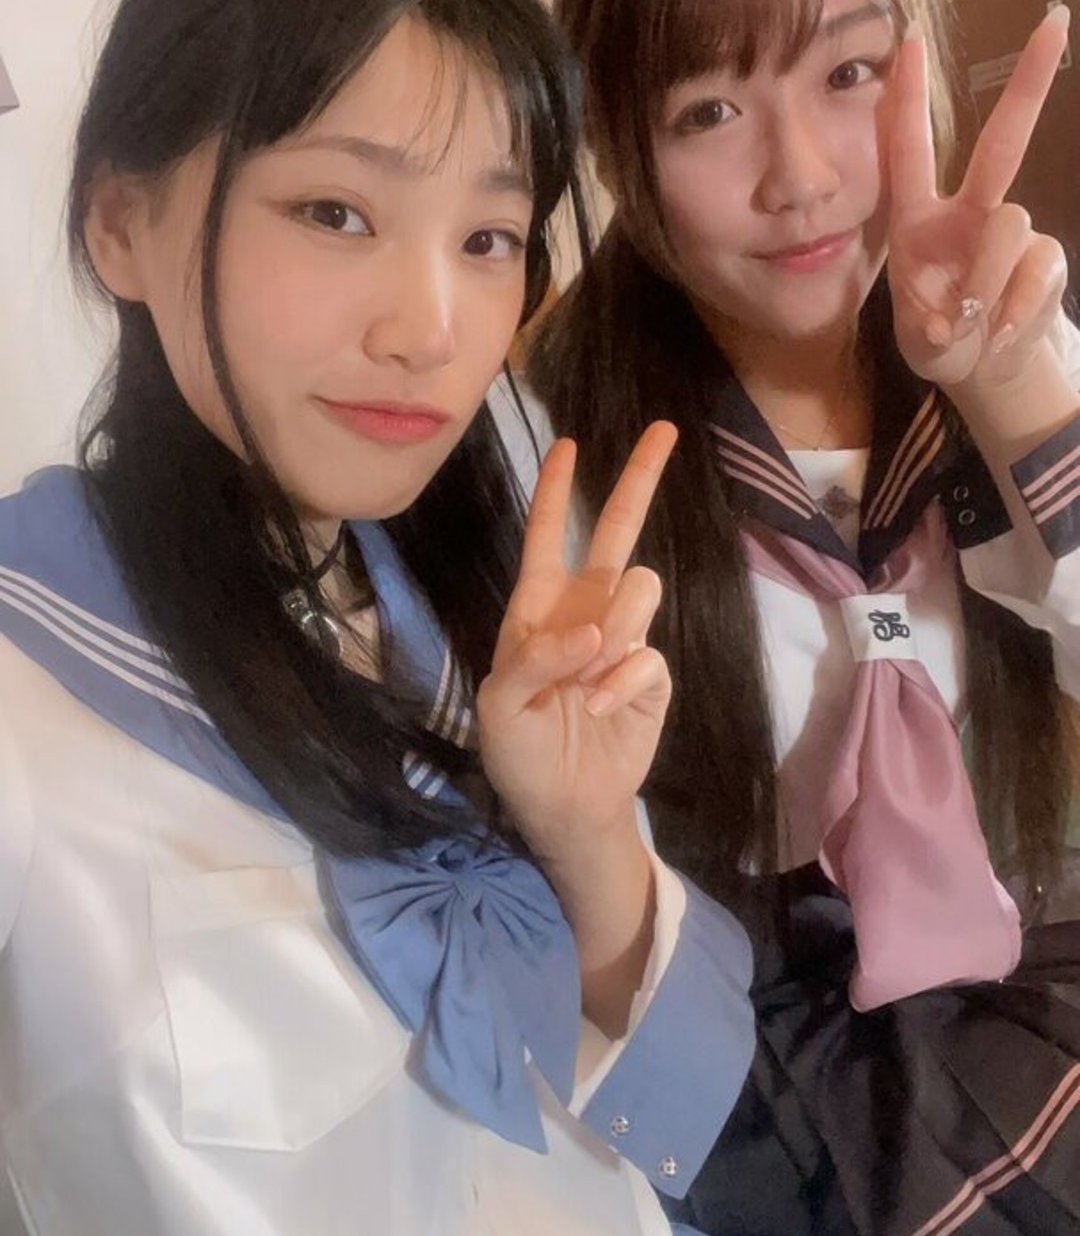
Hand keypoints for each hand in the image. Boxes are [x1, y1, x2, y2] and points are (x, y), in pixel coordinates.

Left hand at [477, 421, 676, 862]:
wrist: (564, 804)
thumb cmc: (518, 752)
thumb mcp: (501, 707)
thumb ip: (536, 659)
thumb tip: (592, 632)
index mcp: (538, 609)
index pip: (546, 537)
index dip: (555, 491)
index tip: (568, 444)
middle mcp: (584, 611)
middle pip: (617, 531)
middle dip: (639, 479)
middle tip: (665, 431)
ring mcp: (622, 639)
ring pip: (641, 587)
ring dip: (617, 626)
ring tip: (589, 677)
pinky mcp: (650, 674)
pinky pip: (648, 653)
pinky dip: (622, 681)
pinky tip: (599, 708)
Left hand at [886, 6, 1068, 389]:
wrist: (980, 366)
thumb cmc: (938, 335)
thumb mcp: (917, 336)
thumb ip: (930, 327)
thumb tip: (956, 319)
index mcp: (918, 219)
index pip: (909, 147)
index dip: (907, 95)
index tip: (910, 36)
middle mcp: (967, 213)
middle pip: (1002, 142)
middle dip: (1028, 84)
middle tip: (1054, 25)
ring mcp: (1010, 233)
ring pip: (1009, 225)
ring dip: (986, 278)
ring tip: (970, 319)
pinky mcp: (1045, 260)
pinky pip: (1036, 271)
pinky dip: (1016, 310)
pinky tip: (1000, 332)